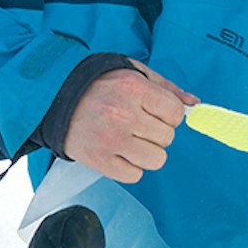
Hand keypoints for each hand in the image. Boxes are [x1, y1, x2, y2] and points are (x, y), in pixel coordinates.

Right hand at [63, 60, 197, 182]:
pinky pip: (135, 175)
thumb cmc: (97, 84)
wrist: (53, 97)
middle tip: (137, 124)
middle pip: (167, 138)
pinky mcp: (99, 160)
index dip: (169, 115)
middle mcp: (123, 114)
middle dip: (156, 132)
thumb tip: (194, 105)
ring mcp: (111, 139)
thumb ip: (166, 88)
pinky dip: (130, 166)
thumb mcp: (132, 72)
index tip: (155, 113)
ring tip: (129, 139)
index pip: (175, 114)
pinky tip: (118, 151)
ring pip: (156, 159)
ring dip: (147, 152)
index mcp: (133, 88)